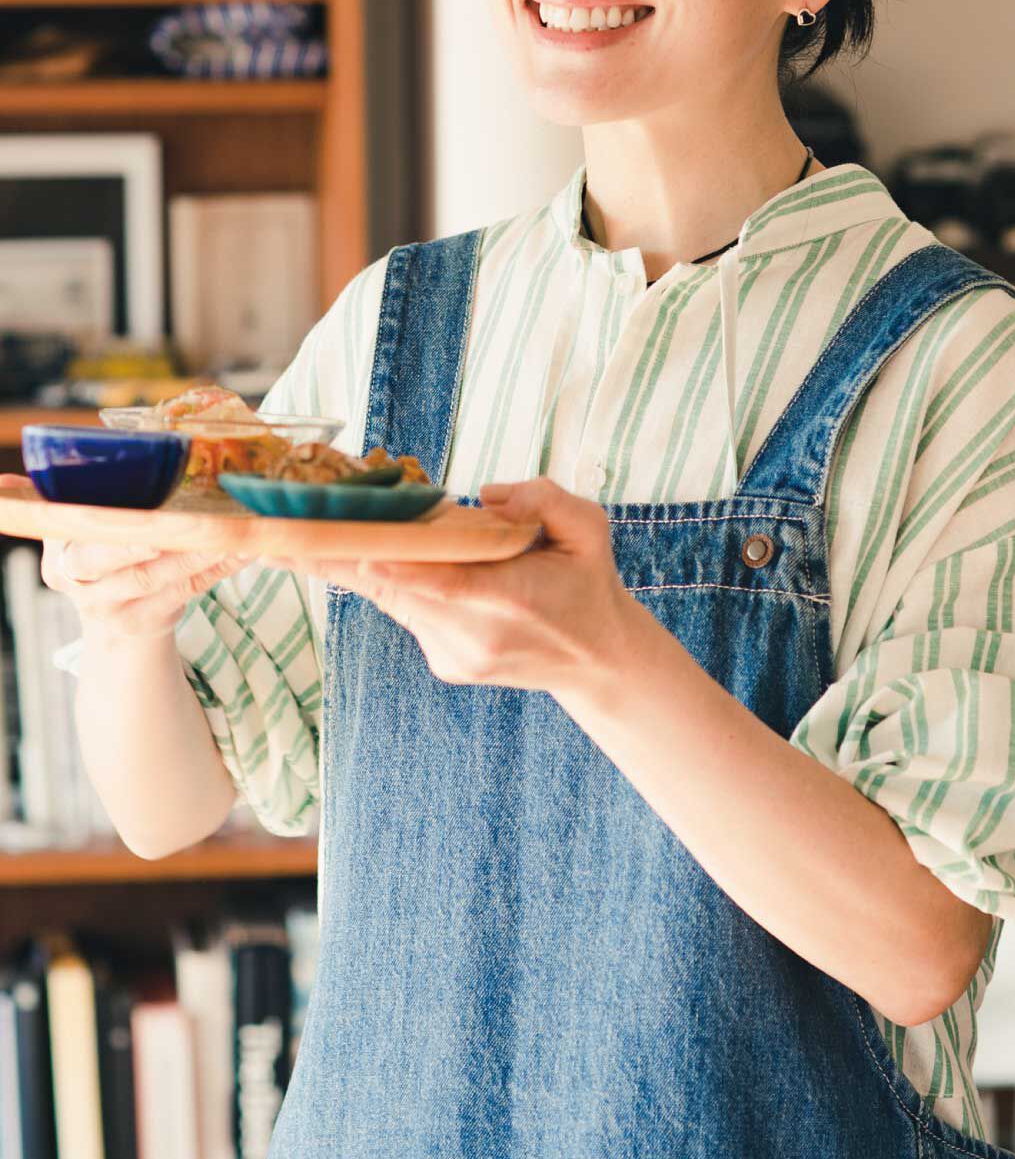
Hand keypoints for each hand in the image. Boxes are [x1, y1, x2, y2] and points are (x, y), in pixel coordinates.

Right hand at [0, 470, 251, 643]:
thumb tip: (5, 484)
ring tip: (236, 527)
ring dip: (203, 553)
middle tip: (200, 524)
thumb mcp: (74, 527)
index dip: (120, 530)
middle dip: (164, 545)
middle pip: (123, 565)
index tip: (150, 516)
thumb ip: (57, 498)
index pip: (87, 538)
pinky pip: (187, 592)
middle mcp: (80, 584)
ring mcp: (113, 609)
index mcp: (60, 552)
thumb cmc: (100, 552)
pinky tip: (242, 549)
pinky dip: (217, 569)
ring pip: (162, 580)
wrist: (113, 620)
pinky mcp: (146, 622)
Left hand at [260, 476, 637, 696]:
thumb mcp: (589, 530)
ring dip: (352, 564)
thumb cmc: (588, 585)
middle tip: (274, 538)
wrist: (597, 662)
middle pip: (396, 591)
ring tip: (293, 538)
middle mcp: (475, 637)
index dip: (402, 569)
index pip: (450, 587)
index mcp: (514, 601)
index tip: (362, 553)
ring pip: (392, 599)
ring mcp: (454, 655)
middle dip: (337, 560)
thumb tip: (486, 495)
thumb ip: (545, 499)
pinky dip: (393, 580)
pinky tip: (376, 555)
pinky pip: (406, 609)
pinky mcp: (442, 663)